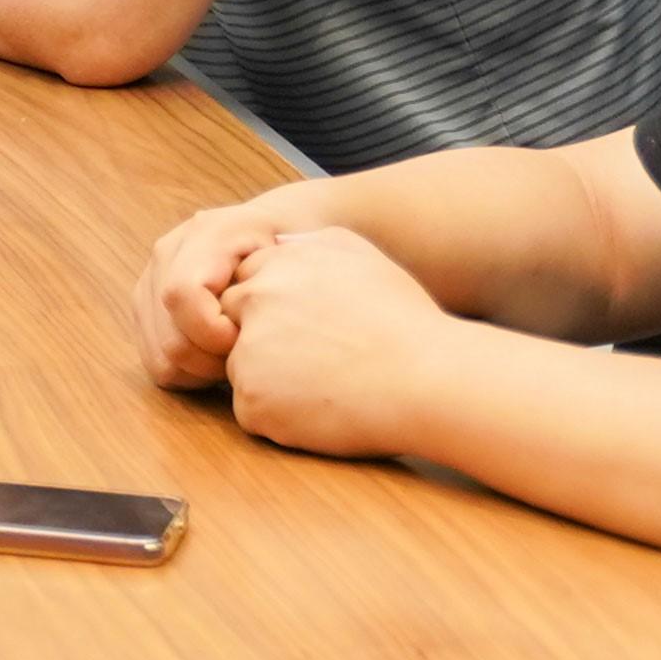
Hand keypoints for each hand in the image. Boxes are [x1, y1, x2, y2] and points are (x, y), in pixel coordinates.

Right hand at [133, 199, 298, 389]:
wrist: (279, 228)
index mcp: (205, 233)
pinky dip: (189, 372)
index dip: (213, 331)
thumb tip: (251, 322)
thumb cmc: (296, 246)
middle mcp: (167, 253)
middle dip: (213, 361)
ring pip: (159, 356)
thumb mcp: (302, 251)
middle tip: (248, 354)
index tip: (247, 337)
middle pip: (170, 337)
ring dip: (202, 370)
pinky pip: (155, 362)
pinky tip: (217, 357)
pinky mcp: (146, 307)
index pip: (182, 295)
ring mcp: (151, 280)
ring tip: (235, 355)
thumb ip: (276, 279)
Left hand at [216, 227, 461, 459]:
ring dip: (270, 380)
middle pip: (233, 325)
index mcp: (278, 265)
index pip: (246, 284)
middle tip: (316, 360)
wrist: (427, 381)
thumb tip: (276, 243)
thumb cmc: (404, 321)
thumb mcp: (363, 257)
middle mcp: (255, 302)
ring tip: (328, 383)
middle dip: (263, 343)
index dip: (276, 312)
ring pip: (241, 369)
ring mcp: (248, 353)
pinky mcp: (252, 400)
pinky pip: (252, 409)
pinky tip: (322, 408)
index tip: (310, 330)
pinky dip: (279, 416)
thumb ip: (309, 244)